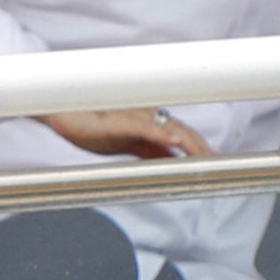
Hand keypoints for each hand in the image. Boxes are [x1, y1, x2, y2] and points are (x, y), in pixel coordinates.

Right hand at [40, 108, 212, 159]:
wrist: (60, 115)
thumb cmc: (90, 127)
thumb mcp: (127, 145)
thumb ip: (151, 151)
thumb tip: (174, 162)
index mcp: (150, 125)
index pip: (183, 136)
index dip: (203, 149)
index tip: (220, 163)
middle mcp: (146, 118)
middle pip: (182, 133)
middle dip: (203, 149)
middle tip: (220, 165)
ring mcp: (132, 118)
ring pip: (169, 130)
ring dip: (191, 144)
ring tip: (207, 157)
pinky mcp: (115, 122)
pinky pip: (142, 128)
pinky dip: (161, 135)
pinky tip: (175, 143)